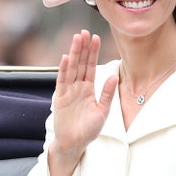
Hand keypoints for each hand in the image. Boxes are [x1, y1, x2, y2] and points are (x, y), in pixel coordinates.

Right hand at [49, 30, 116, 175]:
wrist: (74, 144)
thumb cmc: (89, 130)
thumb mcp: (103, 111)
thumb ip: (108, 94)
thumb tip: (115, 76)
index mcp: (89, 89)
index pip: (91, 66)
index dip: (93, 52)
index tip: (95, 38)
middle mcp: (78, 87)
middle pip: (80, 63)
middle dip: (82, 48)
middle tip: (84, 32)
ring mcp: (68, 91)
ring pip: (71, 68)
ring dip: (74, 53)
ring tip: (76, 38)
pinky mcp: (60, 98)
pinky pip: (62, 81)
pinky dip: (64, 70)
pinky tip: (65, 58)